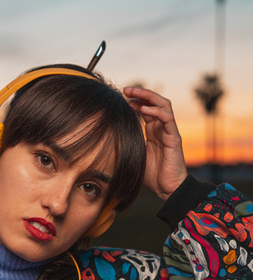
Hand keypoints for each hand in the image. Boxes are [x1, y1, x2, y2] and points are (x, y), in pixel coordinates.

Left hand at [123, 86, 187, 201]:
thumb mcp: (134, 157)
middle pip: (154, 102)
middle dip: (140, 93)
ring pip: (163, 105)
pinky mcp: (174, 138)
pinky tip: (144, 109)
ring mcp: (169, 131)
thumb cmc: (152, 176)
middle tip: (125, 90)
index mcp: (153, 131)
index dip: (134, 101)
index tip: (121, 99)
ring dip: (149, 96)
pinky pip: (167, 118)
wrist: (167, 190)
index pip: (146, 109)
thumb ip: (125, 148)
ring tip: (135, 93)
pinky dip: (156, 111)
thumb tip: (105, 146)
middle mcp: (162, 128)